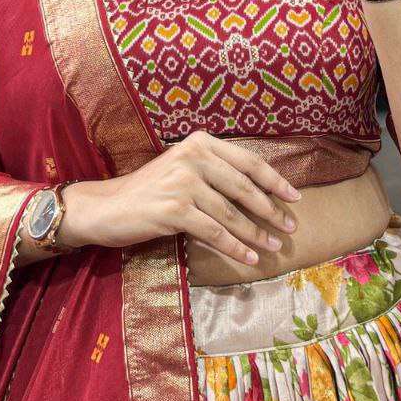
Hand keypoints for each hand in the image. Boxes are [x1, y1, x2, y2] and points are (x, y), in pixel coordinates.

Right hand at [61, 130, 301, 265]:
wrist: (106, 207)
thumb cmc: (149, 191)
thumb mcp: (182, 170)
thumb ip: (214, 172)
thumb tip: (260, 192)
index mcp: (199, 143)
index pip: (248, 161)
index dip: (275, 180)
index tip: (295, 197)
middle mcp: (192, 157)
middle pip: (244, 188)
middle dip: (271, 210)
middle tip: (290, 227)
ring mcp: (183, 183)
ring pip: (232, 214)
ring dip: (257, 234)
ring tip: (274, 246)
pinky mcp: (175, 210)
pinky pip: (215, 232)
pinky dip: (235, 247)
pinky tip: (249, 258)